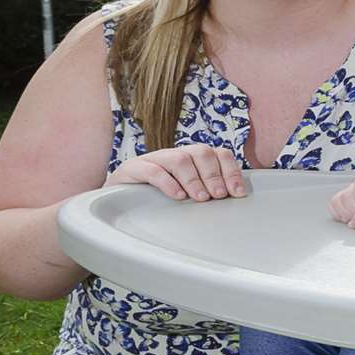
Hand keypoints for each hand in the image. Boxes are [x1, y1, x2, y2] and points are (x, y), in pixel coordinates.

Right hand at [104, 144, 245, 200]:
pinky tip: (177, 196)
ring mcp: (154, 159)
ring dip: (194, 179)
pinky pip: (153, 170)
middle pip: (201, 152)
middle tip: (219, 196)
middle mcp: (175, 154)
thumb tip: (235, 202)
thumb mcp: (185, 195)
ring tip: (200, 199)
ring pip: (180, 158)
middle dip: (213, 175)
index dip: (231, 171)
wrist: (116, 199)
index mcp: (192, 159)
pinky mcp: (134, 168)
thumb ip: (207, 194)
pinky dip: (168, 183)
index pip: (219, 154)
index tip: (238, 193)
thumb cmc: (157, 199)